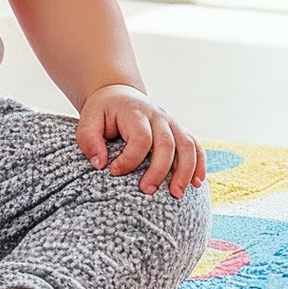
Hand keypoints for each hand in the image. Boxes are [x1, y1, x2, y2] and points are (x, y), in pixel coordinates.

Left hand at [76, 84, 205, 197]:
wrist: (118, 94)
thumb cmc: (103, 112)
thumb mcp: (88, 120)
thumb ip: (89, 140)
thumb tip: (100, 164)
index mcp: (135, 112)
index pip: (140, 138)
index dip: (129, 159)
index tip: (114, 172)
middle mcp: (157, 116)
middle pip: (167, 144)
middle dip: (159, 171)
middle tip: (147, 191)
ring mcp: (171, 123)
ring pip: (187, 146)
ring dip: (185, 171)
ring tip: (177, 194)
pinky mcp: (178, 130)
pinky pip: (196, 146)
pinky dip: (199, 164)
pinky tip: (197, 183)